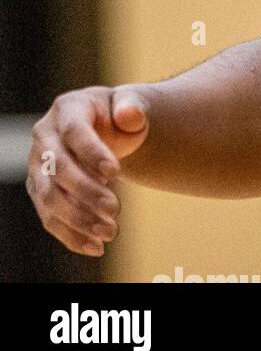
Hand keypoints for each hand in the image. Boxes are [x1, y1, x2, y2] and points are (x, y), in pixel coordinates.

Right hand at [26, 86, 149, 256]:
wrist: (109, 127)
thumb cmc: (121, 114)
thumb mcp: (132, 104)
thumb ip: (133, 107)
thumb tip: (130, 115)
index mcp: (67, 108)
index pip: (74, 132)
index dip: (92, 153)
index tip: (116, 172)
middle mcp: (45, 137)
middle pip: (58, 169)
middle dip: (87, 193)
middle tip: (116, 210)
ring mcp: (38, 166)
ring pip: (50, 199)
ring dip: (79, 220)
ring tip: (110, 232)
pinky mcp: (39, 191)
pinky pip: (49, 218)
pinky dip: (71, 235)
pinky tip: (95, 246)